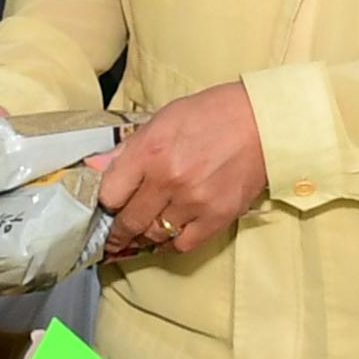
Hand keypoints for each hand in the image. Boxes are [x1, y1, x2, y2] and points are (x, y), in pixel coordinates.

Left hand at [95, 83, 268, 257]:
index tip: (109, 205)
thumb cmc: (212, 114)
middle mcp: (168, 179)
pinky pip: (183, 244)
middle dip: (119, 230)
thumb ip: (130, 148)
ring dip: (147, 233)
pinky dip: (174, 241)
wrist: (262, 122)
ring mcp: (193, 201)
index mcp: (150, 151)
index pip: (109, 194)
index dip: (106, 202)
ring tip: (148, 227)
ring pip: (154, 235)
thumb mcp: (163, 119)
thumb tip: (96, 167)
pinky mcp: (217, 216)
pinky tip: (174, 231)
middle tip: (116, 233)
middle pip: (129, 221)